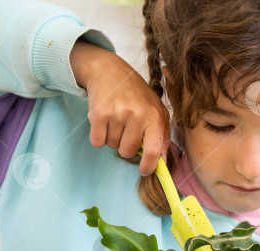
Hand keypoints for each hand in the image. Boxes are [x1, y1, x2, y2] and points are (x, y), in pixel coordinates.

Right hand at [70, 41, 169, 174]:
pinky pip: (97, 142)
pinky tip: (104, 122)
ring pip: (112, 146)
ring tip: (116, 120)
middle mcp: (137, 115)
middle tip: (126, 128)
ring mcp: (117, 114)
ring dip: (112, 138)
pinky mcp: (98, 114)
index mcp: (154, 116)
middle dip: (126, 145)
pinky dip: (99, 136)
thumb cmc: (136, 94)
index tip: (144, 171)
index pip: (153, 151)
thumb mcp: (156, 110)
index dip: (148, 166)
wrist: (109, 70)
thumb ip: (162, 135)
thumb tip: (162, 161)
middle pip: (128, 152)